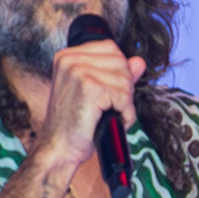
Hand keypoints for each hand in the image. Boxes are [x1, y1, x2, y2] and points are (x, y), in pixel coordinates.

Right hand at [40, 36, 144, 176]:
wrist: (59, 148)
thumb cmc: (74, 124)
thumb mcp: (94, 92)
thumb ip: (116, 74)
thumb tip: (139, 61)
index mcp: (67, 56)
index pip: (111, 48)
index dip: (119, 72)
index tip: (107, 92)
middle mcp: (70, 59)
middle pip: (120, 62)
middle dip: (123, 88)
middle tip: (109, 107)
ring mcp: (78, 71)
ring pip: (124, 80)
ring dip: (124, 103)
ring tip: (107, 115)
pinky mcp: (89, 87)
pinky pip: (124, 96)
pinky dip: (125, 113)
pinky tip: (110, 120)